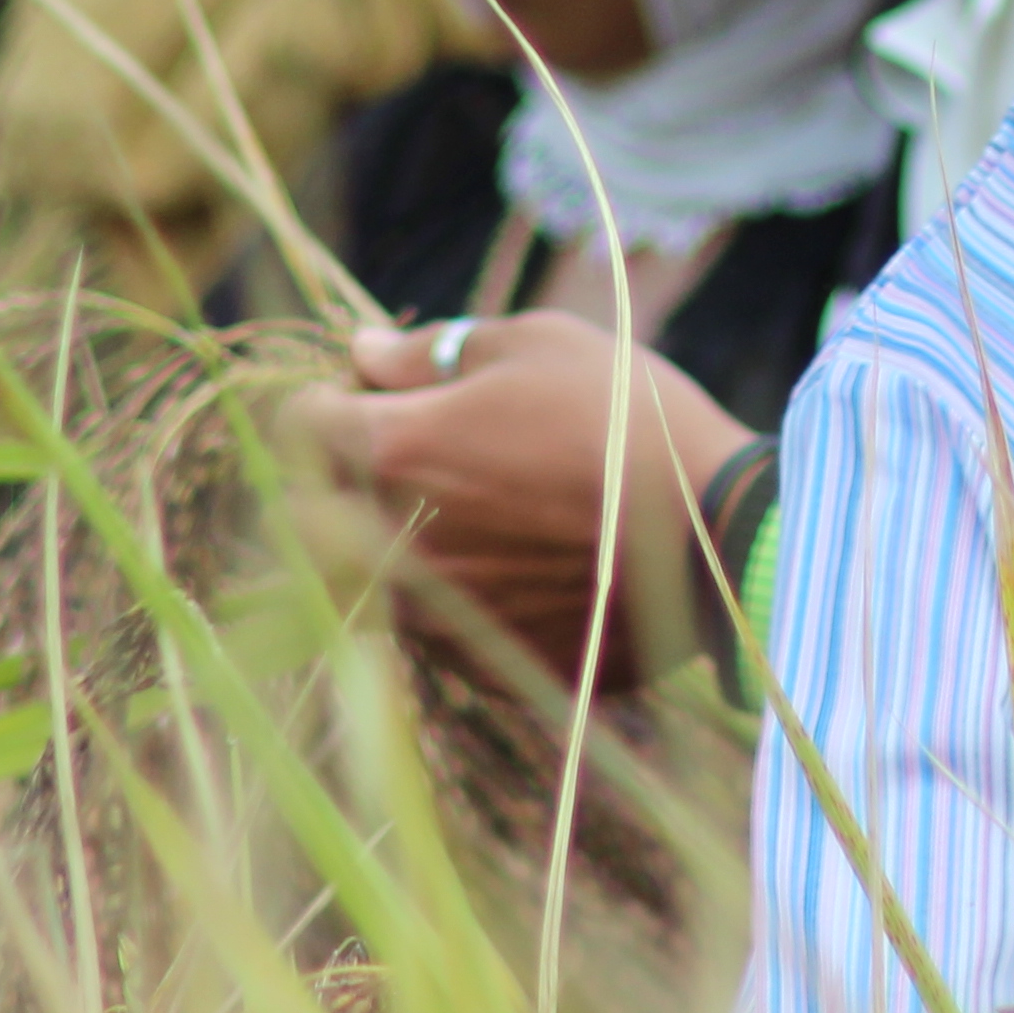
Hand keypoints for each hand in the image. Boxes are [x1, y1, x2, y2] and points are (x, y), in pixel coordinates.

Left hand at [278, 312, 757, 681]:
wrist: (718, 540)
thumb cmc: (629, 418)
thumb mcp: (538, 344)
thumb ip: (432, 352)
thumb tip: (365, 351)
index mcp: (394, 449)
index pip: (298, 422)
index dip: (331, 396)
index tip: (376, 390)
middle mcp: (390, 542)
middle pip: (295, 521)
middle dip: (320, 485)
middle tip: (387, 460)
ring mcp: (431, 616)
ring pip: (354, 589)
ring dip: (376, 550)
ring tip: (455, 518)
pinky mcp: (481, 668)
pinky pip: (428, 634)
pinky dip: (444, 603)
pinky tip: (509, 570)